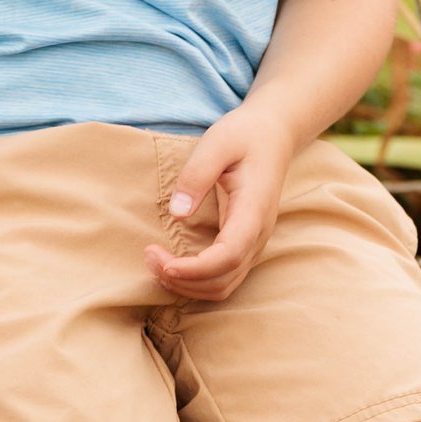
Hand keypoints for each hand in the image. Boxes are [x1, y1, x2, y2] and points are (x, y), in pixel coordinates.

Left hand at [146, 102, 301, 303]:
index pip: (229, 255)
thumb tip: (178, 213)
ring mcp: (254, 243)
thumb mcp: (218, 142)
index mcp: (254, 209)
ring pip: (224, 286)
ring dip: (188, 285)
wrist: (272, 135)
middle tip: (148, 256)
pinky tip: (171, 265)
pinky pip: (223, 277)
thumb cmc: (244, 135)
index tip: (164, 263)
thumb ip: (197, 175)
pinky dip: (196, 281)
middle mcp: (258, 234)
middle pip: (224, 280)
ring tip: (155, 263)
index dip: (196, 269)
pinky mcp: (244, 245)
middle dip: (183, 280)